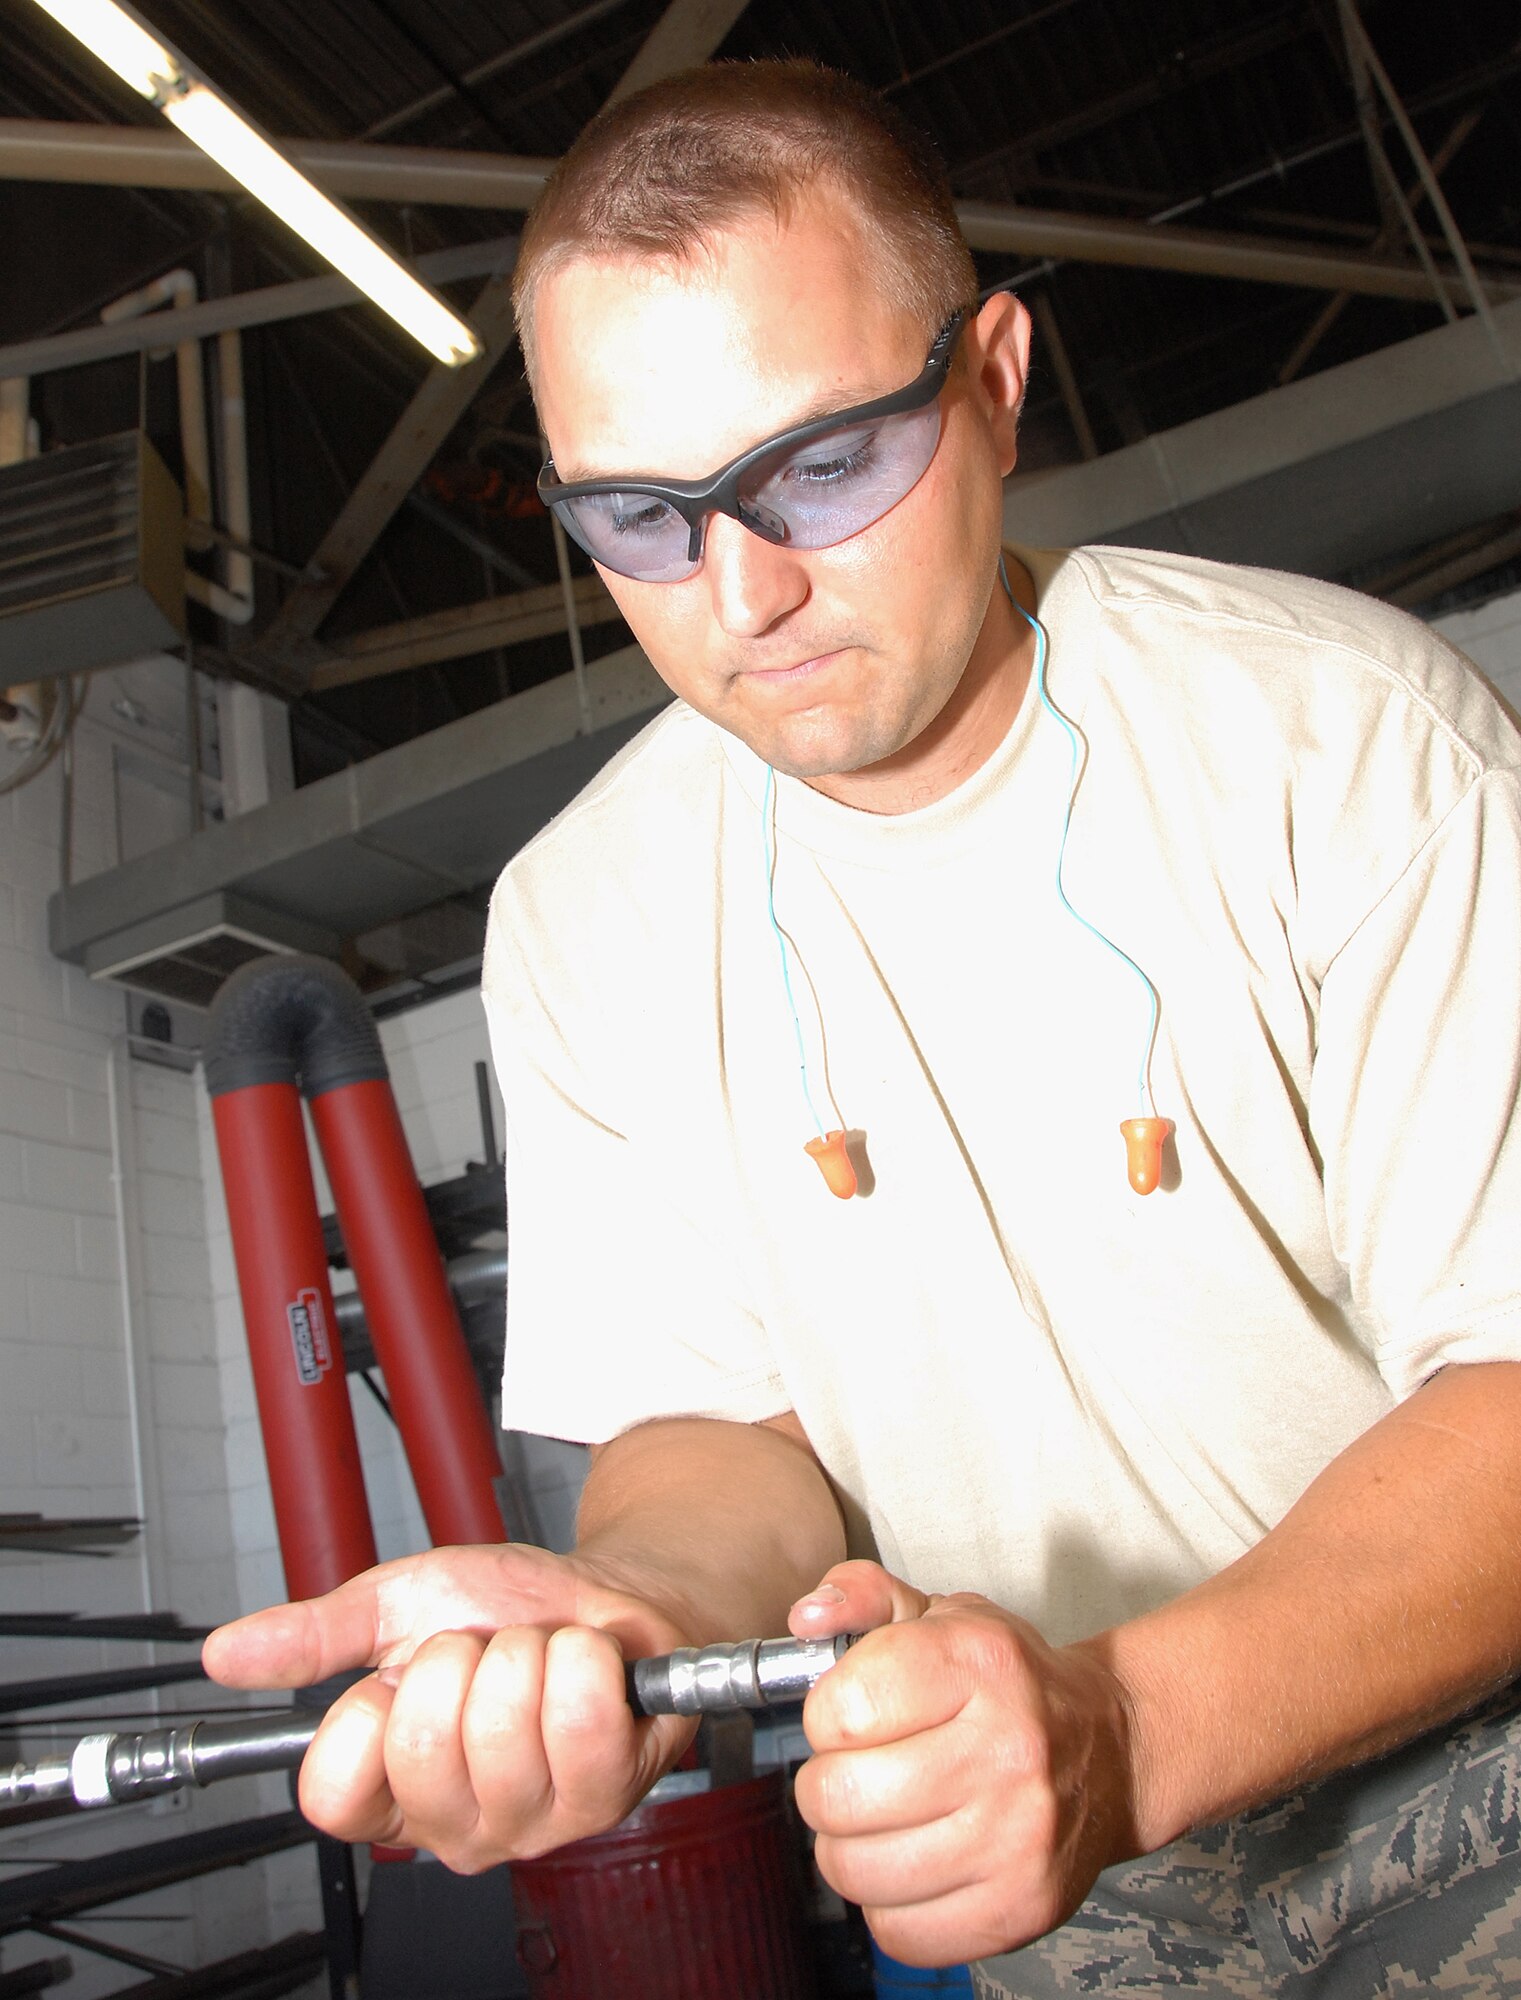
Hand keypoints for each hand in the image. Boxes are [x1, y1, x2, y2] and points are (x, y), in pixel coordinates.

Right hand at [202, 1543, 697, 1869]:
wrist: (604, 1595)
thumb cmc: (507, 1612)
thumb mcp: (399, 1609)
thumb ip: (315, 1638)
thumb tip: (227, 1653)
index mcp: (395, 1789)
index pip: (332, 1797)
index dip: (362, 1717)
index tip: (395, 1677)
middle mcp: (461, 1825)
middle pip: (423, 1748)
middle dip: (457, 1660)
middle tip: (482, 1655)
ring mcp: (534, 1821)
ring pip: (503, 1725)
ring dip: (524, 1654)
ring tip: (536, 1658)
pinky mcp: (605, 1798)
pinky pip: (577, 1717)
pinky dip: (581, 1660)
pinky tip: (585, 1668)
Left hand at [788, 1560, 1139, 1966]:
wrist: (1110, 1750)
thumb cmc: (1007, 1682)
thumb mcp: (940, 1614)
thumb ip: (862, 1595)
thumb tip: (806, 1619)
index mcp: (979, 1663)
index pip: (845, 1707)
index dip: (827, 1713)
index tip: (850, 1714)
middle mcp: (1006, 1750)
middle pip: (839, 1796)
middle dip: (828, 1783)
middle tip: (857, 1771)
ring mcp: (1018, 1838)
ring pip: (856, 1869)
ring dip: (848, 1846)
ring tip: (881, 1818)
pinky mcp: (1020, 1909)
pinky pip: (898, 1931)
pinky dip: (887, 1903)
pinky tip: (914, 1861)